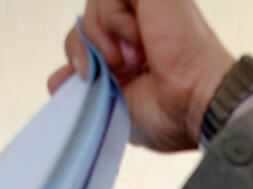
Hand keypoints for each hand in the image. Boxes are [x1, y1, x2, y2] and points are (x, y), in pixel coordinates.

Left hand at [48, 0, 233, 150]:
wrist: (196, 107)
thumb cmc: (172, 114)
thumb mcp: (116, 103)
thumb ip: (86, 86)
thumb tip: (55, 81)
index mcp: (135, 46)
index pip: (89, 34)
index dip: (80, 54)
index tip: (91, 78)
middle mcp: (142, 21)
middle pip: (87, 17)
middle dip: (85, 45)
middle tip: (113, 70)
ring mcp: (148, 4)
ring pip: (94, 2)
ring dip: (101, 36)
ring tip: (129, 59)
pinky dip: (112, 19)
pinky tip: (138, 41)